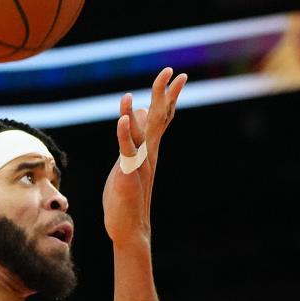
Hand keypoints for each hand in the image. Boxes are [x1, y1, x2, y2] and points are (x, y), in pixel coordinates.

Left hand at [102, 67, 187, 247]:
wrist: (130, 228)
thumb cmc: (127, 197)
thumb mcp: (130, 162)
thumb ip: (135, 140)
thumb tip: (141, 117)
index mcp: (148, 150)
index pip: (162, 118)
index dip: (169, 96)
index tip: (178, 75)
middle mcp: (148, 154)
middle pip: (159, 119)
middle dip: (166, 94)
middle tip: (175, 72)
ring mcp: (139, 164)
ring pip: (141, 133)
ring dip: (136, 112)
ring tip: (133, 93)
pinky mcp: (129, 175)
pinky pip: (127, 152)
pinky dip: (124, 135)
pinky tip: (122, 120)